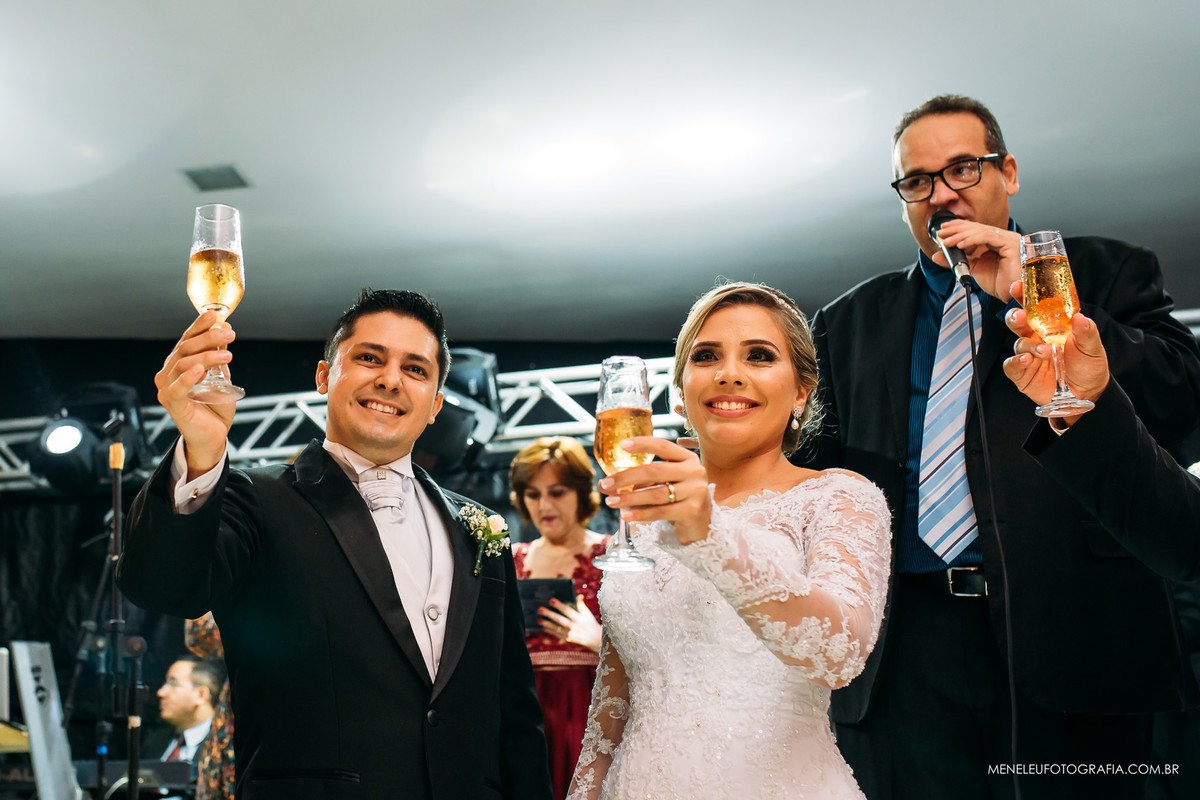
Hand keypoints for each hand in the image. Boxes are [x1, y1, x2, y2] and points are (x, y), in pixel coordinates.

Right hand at [155, 312, 237, 477]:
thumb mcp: (221, 378)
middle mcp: (168, 374)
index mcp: (178, 365)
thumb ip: (219, 358)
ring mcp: (167, 388)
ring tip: (227, 355)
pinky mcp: (172, 403)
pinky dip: (188, 376)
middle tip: (230, 335)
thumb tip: (225, 332)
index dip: (200, 326)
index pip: (186, 339)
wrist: (213, 436)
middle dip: (209, 338)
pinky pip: (177, 387)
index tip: (215, 315)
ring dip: (207, 355)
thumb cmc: (214, 407)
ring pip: (184, 363)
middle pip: (185, 348)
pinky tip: (200, 369)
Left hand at [538, 595, 601, 652]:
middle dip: (549, 614)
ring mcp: (570, 634)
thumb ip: (581, 605)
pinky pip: (557, 634)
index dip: (558, 605)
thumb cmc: (590, 623)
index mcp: (578, 618)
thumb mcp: (587, 613)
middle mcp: (573, 626)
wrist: (595, 639)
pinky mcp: (568, 639)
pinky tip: (543, 627)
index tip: (551, 600)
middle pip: (559, 619)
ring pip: (556, 628)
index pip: (567, 610)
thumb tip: (578, 595)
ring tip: (539, 620)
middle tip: (539, 609)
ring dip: (546, 624)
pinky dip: (550, 631)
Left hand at [599, 436, 710, 543]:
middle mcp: (695, 472)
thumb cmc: (680, 499)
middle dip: (626, 477)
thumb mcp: (668, 482)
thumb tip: (613, 480)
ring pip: (656, 493)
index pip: (663, 446)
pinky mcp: (692, 511)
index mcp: (688, 458)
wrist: (702, 525)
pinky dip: (640, 513)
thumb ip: (648, 477)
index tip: (622, 445)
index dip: (642, 444)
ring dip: (629, 498)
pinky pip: (660, 512)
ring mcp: (696, 491)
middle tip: (605, 484)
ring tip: (611, 501)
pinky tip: (625, 515)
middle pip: (655, 470)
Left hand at [932, 219, 1020, 300]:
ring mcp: (1009, 239)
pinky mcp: (1011, 244)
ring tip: (947, 241)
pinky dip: (971, 240)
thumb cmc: (1000, 284)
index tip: (943, 230)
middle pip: (978, 228)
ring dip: (961, 235)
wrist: (1012, 297)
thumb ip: (956, 261)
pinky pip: (987, 237)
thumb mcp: (973, 269)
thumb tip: (937, 255)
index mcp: (997, 241)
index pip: (976, 229)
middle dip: (957, 229)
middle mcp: (1004, 237)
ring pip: (981, 231)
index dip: (959, 227)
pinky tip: (959, 245)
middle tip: (941, 233)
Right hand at [1003, 280, 1108, 424]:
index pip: (1035, 307)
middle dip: (1015, 316)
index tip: (1018, 286)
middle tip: (1020, 316)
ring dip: (1028, 345)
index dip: (1024, 295)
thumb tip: (1080, 317)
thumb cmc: (1089, 367)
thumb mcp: (1093, 348)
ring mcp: (1027, 355)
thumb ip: (1087, 332)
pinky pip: (1011, 364)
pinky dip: (1016, 361)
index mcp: (1051, 326)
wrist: (1086, 396)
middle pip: (1018, 322)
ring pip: (1017, 343)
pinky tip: (1027, 360)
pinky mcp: (1021, 373)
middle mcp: (1036, 338)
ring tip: (1044, 352)